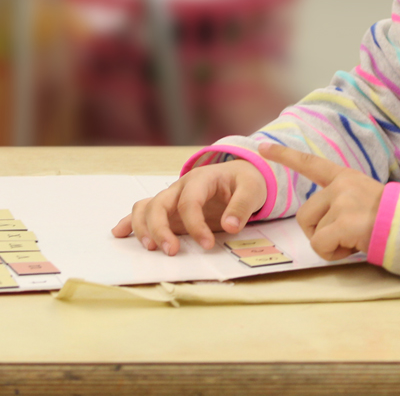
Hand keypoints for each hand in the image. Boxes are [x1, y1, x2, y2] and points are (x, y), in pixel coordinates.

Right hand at [111, 159, 266, 255]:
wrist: (241, 175)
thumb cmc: (245, 181)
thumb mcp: (252, 189)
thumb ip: (242, 206)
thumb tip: (230, 226)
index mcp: (202, 178)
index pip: (190, 202)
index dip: (195, 225)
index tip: (208, 245)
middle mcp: (181, 187)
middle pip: (159, 204)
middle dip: (160, 229)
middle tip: (172, 252)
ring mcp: (173, 198)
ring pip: (146, 207)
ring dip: (143, 228)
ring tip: (151, 249)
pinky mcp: (170, 210)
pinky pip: (143, 211)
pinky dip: (130, 222)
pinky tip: (120, 233)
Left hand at [258, 142, 383, 260]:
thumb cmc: (390, 217)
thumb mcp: (365, 199)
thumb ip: (342, 203)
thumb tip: (323, 226)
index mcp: (345, 177)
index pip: (310, 163)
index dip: (285, 156)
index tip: (262, 148)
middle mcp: (340, 185)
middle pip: (305, 215)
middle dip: (319, 231)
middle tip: (347, 233)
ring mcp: (342, 202)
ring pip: (313, 233)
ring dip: (330, 243)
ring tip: (355, 237)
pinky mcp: (344, 221)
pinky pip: (320, 246)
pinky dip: (334, 253)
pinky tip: (354, 245)